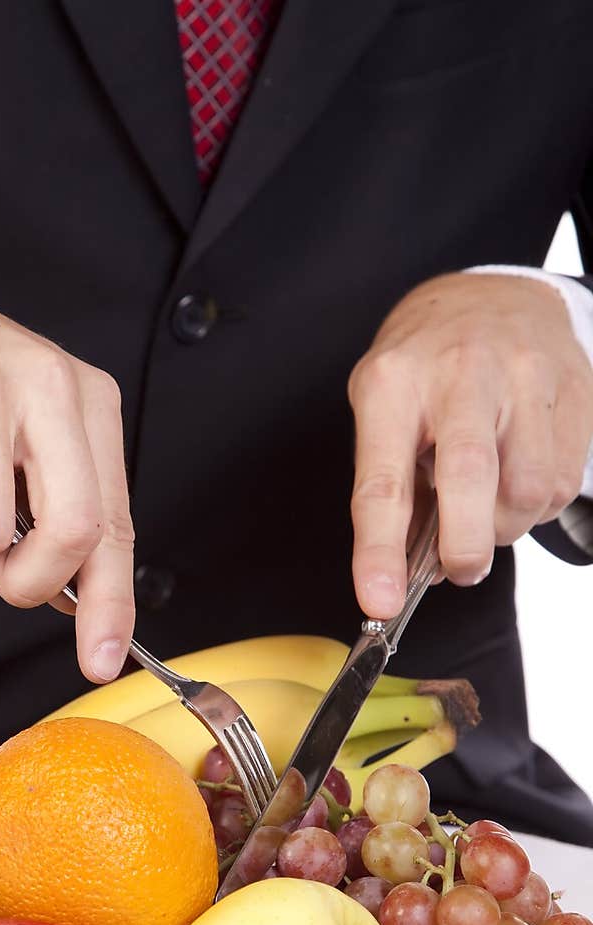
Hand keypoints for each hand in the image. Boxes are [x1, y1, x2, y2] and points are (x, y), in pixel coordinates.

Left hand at [347, 272, 592, 617]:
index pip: (383, 483)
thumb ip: (395, 485)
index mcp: (393, 383)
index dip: (379, 552)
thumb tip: (404, 572)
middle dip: (465, 545)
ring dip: (506, 526)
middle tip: (460, 569)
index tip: (379, 603)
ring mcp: (524, 375)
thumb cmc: (425, 368)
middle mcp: (460, 373)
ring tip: (487, 511)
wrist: (491, 293)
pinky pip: (564, 479)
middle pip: (469, 478)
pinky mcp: (574, 387)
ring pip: (528, 488)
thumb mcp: (384, 410)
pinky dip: (538, 504)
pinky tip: (517, 478)